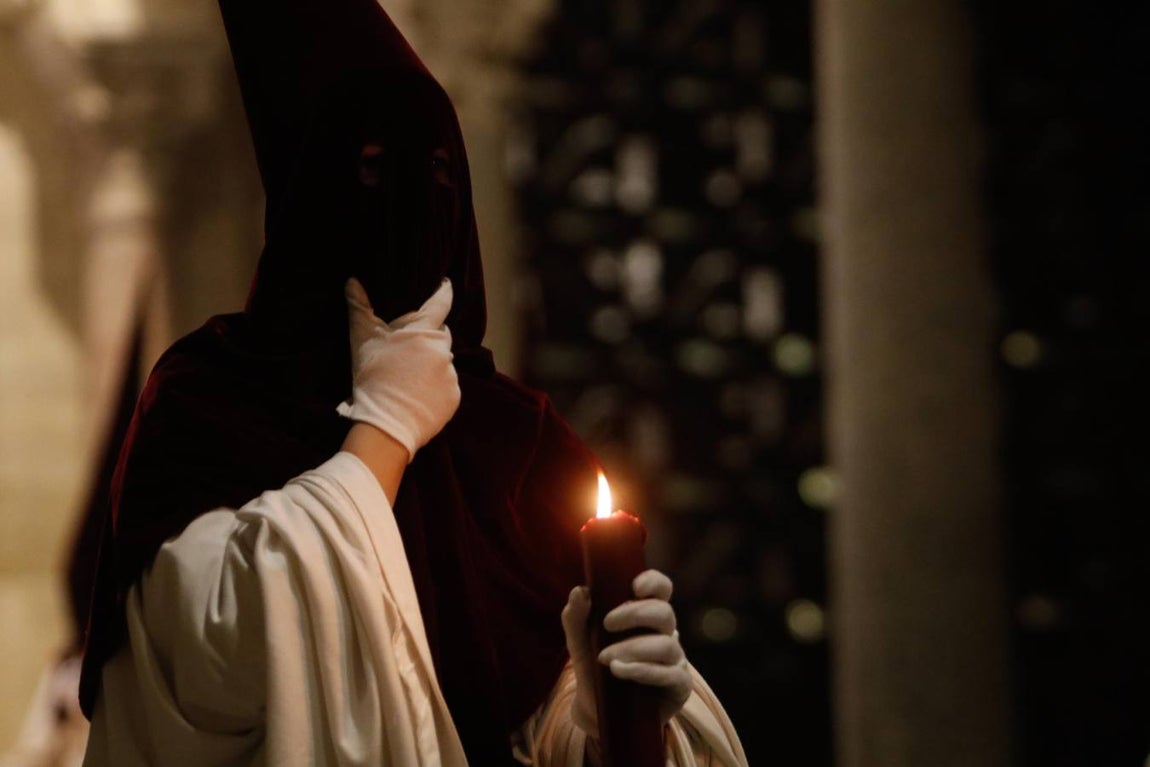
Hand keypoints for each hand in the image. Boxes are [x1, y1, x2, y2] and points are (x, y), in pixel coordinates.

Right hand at [337, 278, 460, 461]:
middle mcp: (443, 350)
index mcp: (424, 332)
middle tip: (407, 350)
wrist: (385, 425)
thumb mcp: (362, 340)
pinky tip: (416, 396)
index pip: (440, 304)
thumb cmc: (372, 378)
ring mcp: (451, 375)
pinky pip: (446, 386)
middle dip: (428, 337)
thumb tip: (351, 280)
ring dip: (431, 364)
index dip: (443, 292)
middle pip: (440, 335)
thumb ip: (359, 308)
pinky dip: (435, 388)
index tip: (446, 284)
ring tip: (407, 379)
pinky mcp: (454, 398)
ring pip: (443, 362)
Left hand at [561, 570, 691, 731]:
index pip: (661, 589)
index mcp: (646, 616)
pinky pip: (669, 674)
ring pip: (666, 645)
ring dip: (633, 648)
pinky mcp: (679, 686)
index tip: (634, 587)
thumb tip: (579, 591)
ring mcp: (675, 660)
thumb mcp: (580, 642)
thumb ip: (576, 618)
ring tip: (605, 659)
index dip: (654, 583)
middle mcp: (666, 634)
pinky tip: (620, 670)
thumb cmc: (595, 668)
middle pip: (665, 613)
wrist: (597, 711)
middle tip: (607, 624)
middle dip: (635, 614)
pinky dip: (642, 670)